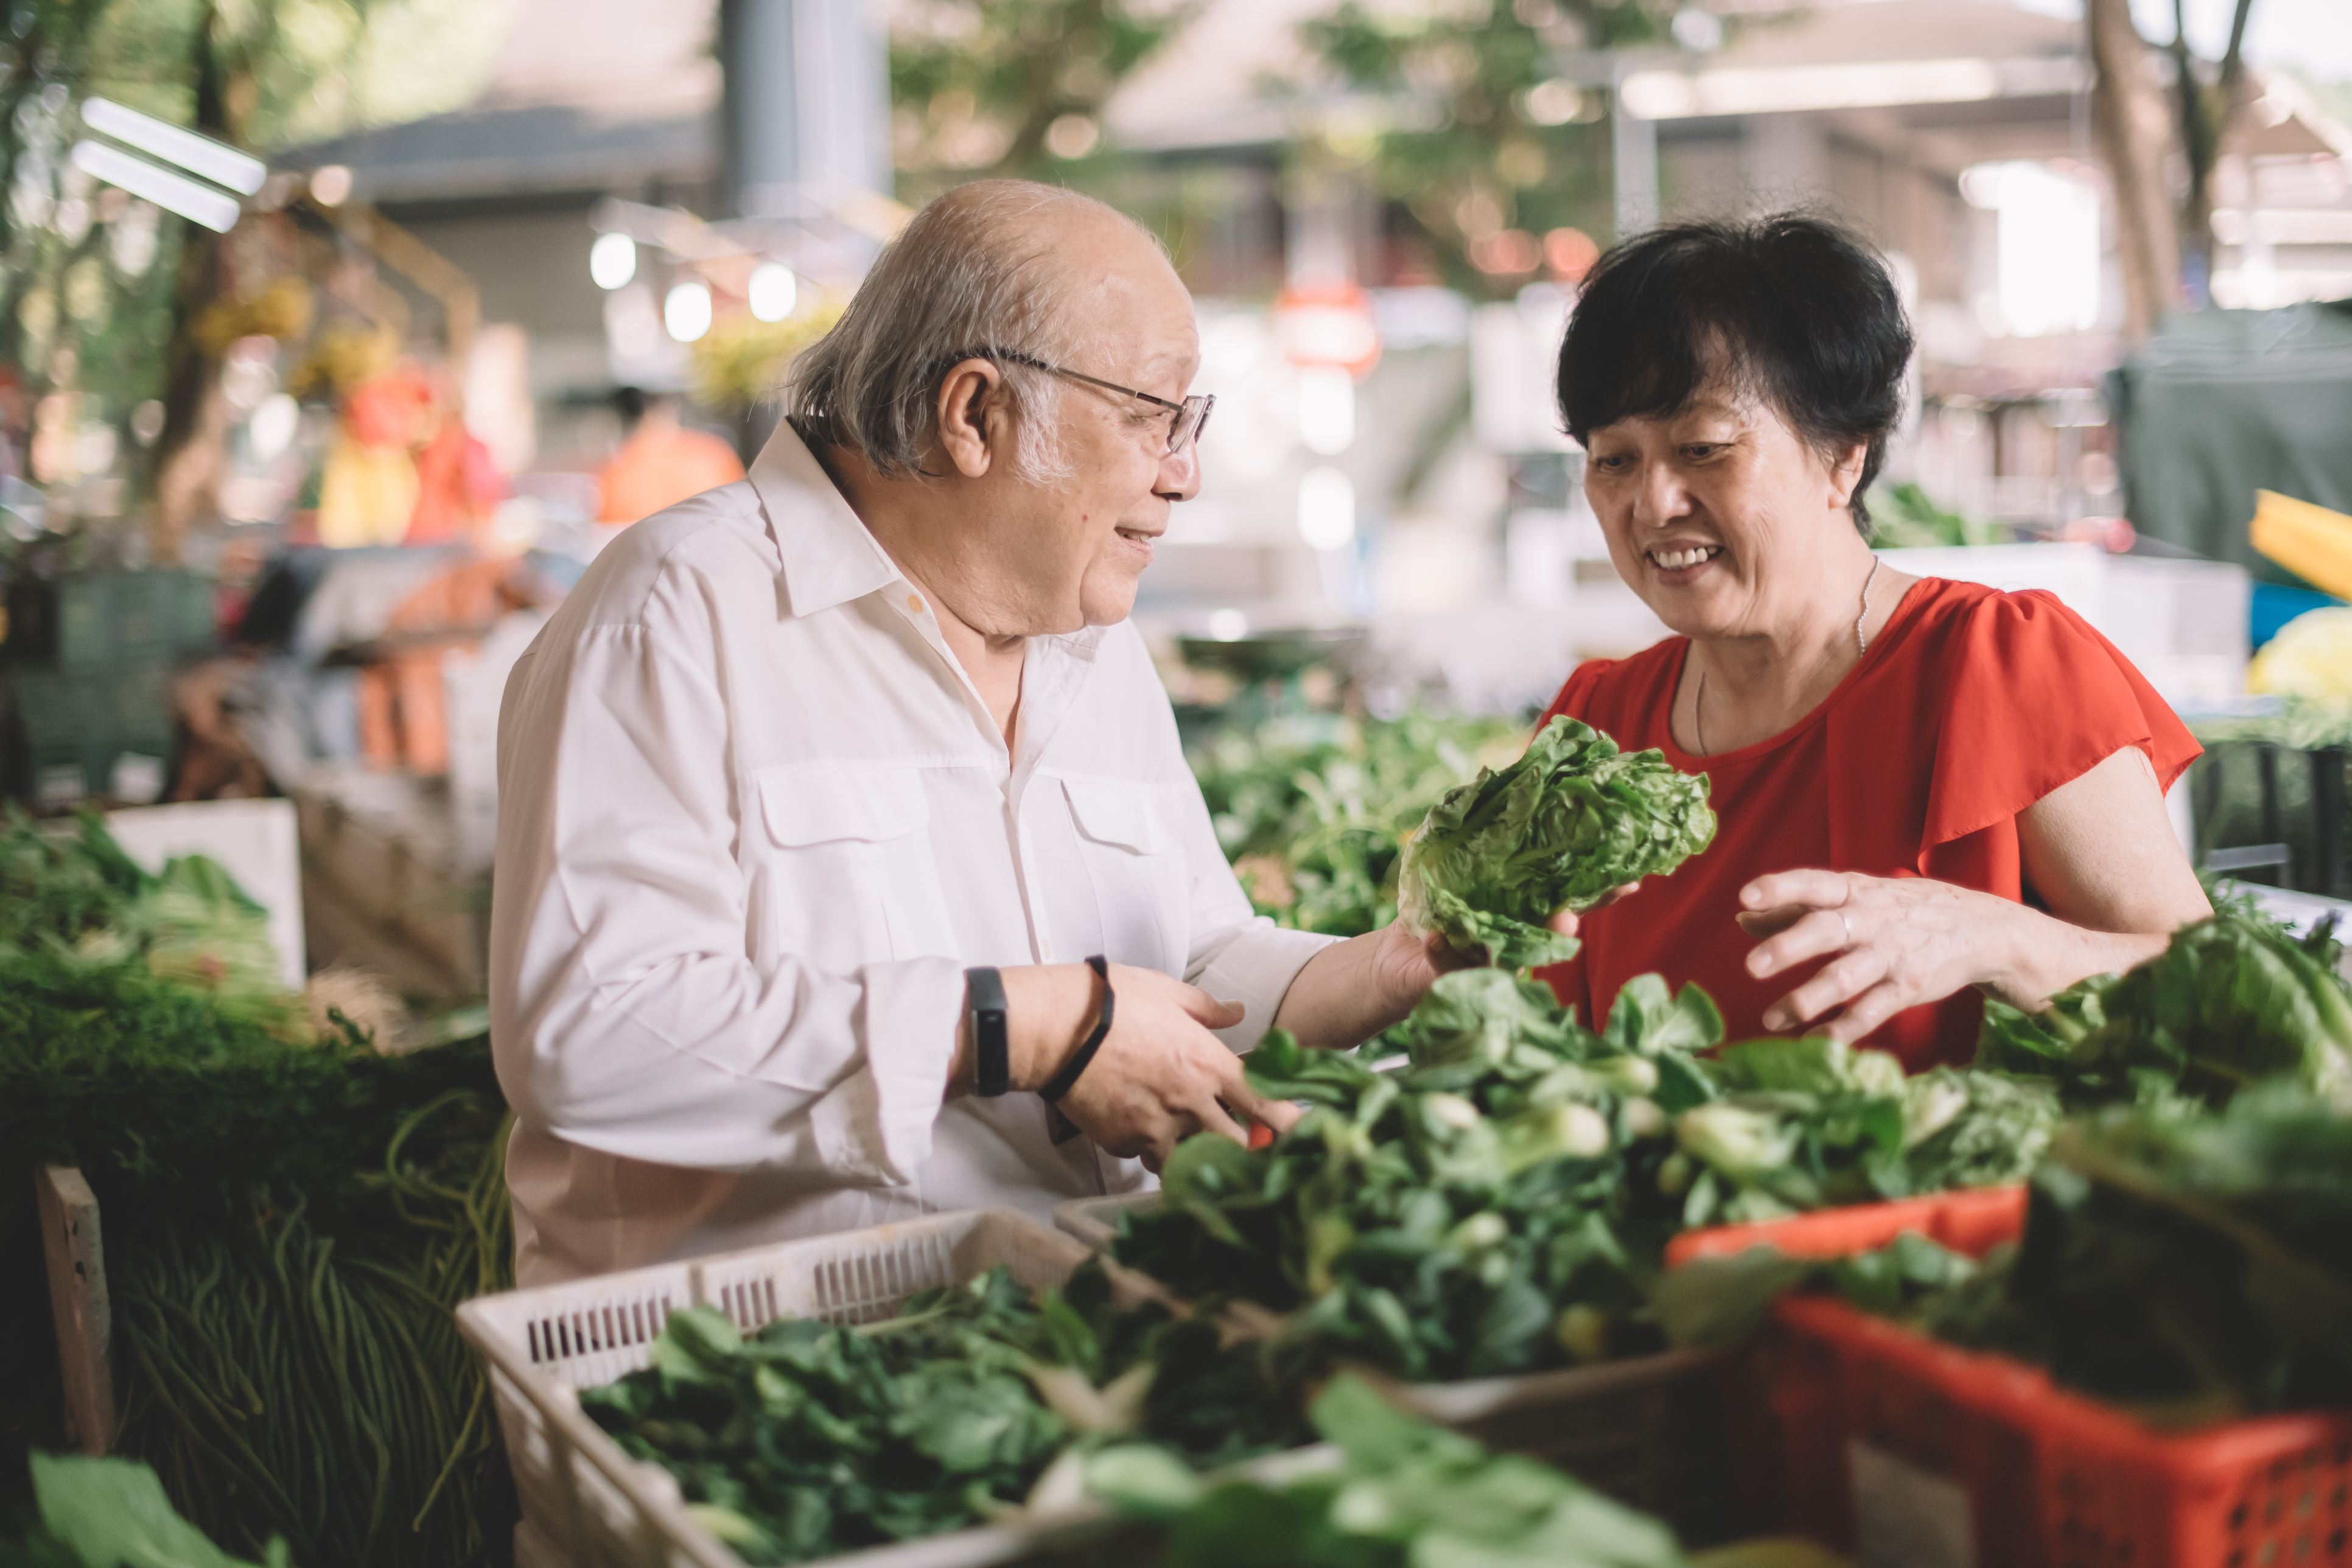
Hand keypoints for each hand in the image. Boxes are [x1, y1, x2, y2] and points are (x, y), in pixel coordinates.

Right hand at [1048, 964, 1300, 1165]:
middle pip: (1236, 1146)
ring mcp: (1155, 1127)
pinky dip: (1149, 1147)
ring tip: (1185, 1135)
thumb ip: (1207, 1009)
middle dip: (1241, 1148)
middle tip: (1239, 1141)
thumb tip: (1237, 1012)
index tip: (1294, 1131)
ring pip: (1191, 1159)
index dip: (1287, 1124)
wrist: (1054, 1028)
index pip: (1265, 1106)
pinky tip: (1141, 1127)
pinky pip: (1146, 1155)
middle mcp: (1189, 1102)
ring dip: (1193, 1151)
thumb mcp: (1167, 992)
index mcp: (1208, 1064)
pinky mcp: (1123, 1141)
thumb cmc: (1111, 1002)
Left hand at [1737, 869, 2028, 1042]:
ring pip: (1846, 977)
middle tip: (1750, 968)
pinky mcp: (1909, 986)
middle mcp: (1872, 919)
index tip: (1746, 895)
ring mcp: (1892, 954)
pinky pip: (1872, 1011)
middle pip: (1827, 930)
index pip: (1813, 883)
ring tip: (1771, 1019)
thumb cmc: (1901, 910)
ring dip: (1807, 999)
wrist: (1982, 928)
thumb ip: (1797, 907)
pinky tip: (1813, 1041)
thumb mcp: (1855, 897)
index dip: (1780, 888)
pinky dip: (1843, 1029)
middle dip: (1788, 947)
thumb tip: (1742, 916)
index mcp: (1855, 890)